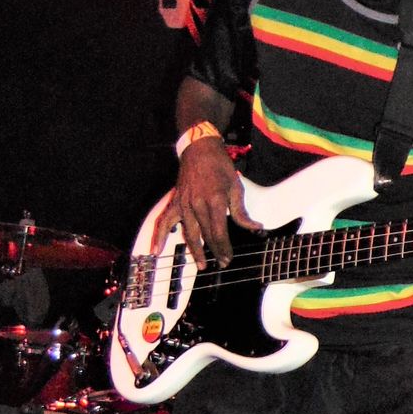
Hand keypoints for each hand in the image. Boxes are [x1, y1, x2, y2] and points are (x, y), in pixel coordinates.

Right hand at [153, 137, 259, 268]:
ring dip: (195, 250)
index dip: (224, 247)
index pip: (219, 232)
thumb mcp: (237, 187)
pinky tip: (157, 250)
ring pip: (188, 232)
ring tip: (201, 264)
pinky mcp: (175, 202)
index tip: (228, 258)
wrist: (200, 149)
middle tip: (222, 263)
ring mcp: (184, 204)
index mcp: (215, 200)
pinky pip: (165, 221)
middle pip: (205, 235)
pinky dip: (159, 236)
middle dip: (214, 251)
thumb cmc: (220, 167)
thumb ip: (242, 212)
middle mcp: (197, 204)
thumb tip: (255, 228)